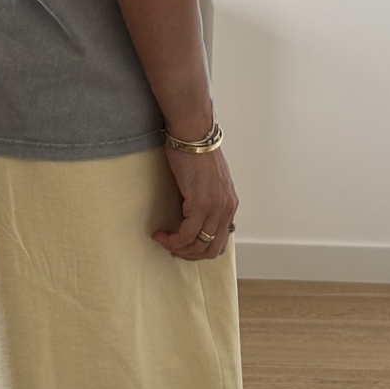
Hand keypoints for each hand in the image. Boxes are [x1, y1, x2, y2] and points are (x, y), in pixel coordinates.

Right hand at [154, 147, 238, 261]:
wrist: (193, 134)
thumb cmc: (195, 150)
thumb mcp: (206, 180)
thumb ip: (205, 198)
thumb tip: (189, 213)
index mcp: (229, 203)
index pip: (221, 240)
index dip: (200, 249)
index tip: (182, 245)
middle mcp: (227, 209)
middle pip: (212, 249)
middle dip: (190, 255)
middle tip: (171, 248)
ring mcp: (216, 208)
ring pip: (199, 245)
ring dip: (178, 248)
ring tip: (163, 240)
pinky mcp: (201, 204)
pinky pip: (187, 235)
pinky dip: (172, 240)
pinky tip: (160, 233)